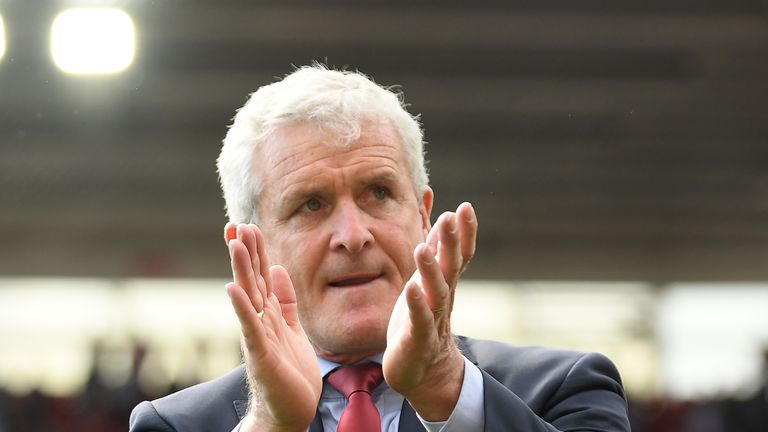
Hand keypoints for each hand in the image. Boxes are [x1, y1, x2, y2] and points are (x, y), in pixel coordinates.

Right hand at [225, 223, 321, 431]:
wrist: (289, 410)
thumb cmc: (290, 371)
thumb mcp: (292, 327)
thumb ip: (285, 300)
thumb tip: (277, 269)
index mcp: (268, 313)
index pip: (259, 276)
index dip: (255, 251)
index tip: (249, 226)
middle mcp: (259, 321)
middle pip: (251, 279)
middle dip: (246, 252)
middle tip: (239, 224)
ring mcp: (257, 336)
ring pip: (248, 297)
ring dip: (241, 269)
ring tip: (234, 244)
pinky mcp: (260, 353)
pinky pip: (250, 327)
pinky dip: (242, 307)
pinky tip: (232, 289)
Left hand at [382, 202, 476, 420]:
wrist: (424, 371)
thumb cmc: (423, 319)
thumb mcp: (428, 280)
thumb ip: (436, 249)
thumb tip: (445, 217)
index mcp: (445, 283)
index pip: (459, 255)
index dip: (464, 232)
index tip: (465, 207)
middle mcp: (443, 298)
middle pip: (451, 268)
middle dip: (452, 242)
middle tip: (451, 217)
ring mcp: (432, 318)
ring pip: (436, 292)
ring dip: (430, 270)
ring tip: (422, 248)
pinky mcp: (418, 339)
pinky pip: (419, 320)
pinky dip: (416, 305)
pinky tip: (411, 288)